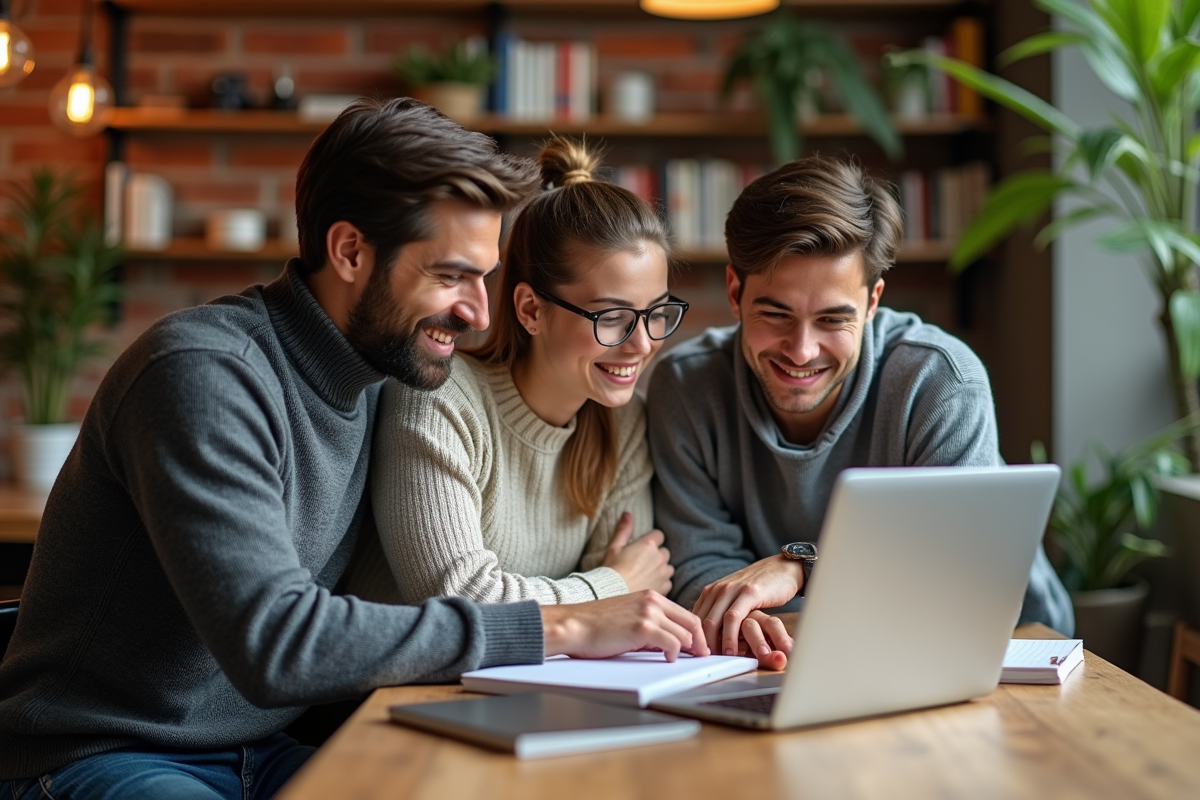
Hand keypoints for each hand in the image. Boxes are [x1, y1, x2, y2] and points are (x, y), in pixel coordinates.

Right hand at [541, 590, 709, 661]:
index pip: (685, 613)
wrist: (573, 624)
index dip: (696, 632)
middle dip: (700, 642)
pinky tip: (668, 659)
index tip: (699, 646)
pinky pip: (673, 644)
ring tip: (683, 660)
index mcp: (650, 596)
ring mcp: (649, 613)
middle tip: (702, 656)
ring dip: (687, 650)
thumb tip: (667, 642)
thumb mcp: (628, 616)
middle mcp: (653, 601)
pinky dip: (675, 654)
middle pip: (691, 623)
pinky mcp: (643, 628)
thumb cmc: (594, 625)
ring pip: (685, 635)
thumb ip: (649, 623)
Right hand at [602, 511, 673, 594]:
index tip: (643, 546)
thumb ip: (624, 529)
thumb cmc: (612, 570)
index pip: (659, 535)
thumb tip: (627, 513)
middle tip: (643, 562)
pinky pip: (668, 583)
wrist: (612, 593)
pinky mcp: (664, 588)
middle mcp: (659, 558)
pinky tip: (650, 585)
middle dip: (657, 555)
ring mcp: (663, 574)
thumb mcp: (614, 547)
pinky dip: (662, 583)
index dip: (652, 540)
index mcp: (648, 544)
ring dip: (661, 569)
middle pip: (665, 552)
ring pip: (669, 568)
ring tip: (647, 575)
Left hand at [692, 556, 804, 657]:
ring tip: (716, 661)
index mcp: (711, 591)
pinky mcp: (749, 592)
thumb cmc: (759, 588)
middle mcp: (718, 589)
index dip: (694, 639)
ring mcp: (732, 589)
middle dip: (700, 644)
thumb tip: (706, 635)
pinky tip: (732, 651)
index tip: (696, 657)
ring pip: (714, 621)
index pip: (694, 618)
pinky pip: (733, 618)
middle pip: (700, 621)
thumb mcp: (734, 598)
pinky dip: (730, 636)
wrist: (782, 568)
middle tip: (704, 663)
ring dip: (714, 644)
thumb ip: (720, 612)